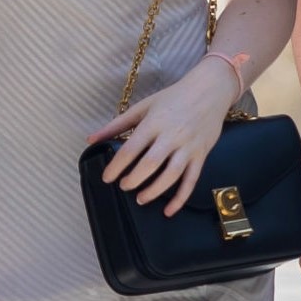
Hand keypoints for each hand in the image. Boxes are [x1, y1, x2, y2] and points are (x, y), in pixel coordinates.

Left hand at [88, 59, 238, 216]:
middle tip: (124, 186)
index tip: (107, 178)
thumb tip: (91, 139)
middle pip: (150, 164)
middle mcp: (171, 136)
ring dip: (154, 191)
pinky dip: (181, 198)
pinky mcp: (201, 154)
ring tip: (141, 198)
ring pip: (171, 175)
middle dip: (134, 179)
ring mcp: (188, 146)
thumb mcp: (144, 106)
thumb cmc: (173, 97)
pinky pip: (191, 180)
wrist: (209, 90)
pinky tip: (169, 210)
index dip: (116, 166)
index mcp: (154, 122)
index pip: (131, 148)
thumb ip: (117, 124)